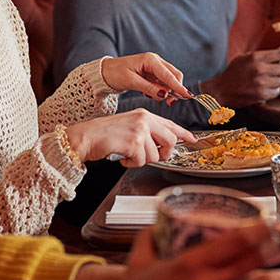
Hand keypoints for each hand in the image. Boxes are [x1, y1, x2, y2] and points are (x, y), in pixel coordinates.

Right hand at [65, 109, 195, 164]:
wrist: (86, 137)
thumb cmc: (104, 135)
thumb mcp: (130, 127)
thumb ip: (147, 133)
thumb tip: (162, 146)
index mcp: (145, 115)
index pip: (170, 124)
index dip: (183, 133)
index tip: (193, 139)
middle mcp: (145, 120)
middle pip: (170, 140)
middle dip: (164, 154)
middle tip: (152, 157)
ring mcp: (140, 130)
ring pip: (155, 154)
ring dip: (141, 160)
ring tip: (128, 155)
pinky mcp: (134, 142)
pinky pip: (142, 160)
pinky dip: (131, 163)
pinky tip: (122, 157)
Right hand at [96, 223, 270, 279]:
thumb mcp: (136, 265)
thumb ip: (148, 240)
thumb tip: (156, 225)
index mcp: (190, 265)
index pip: (238, 241)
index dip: (259, 230)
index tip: (268, 223)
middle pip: (253, 262)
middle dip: (266, 249)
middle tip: (271, 242)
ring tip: (238, 277)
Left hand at [101, 53, 192, 102]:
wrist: (105, 72)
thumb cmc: (115, 73)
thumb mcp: (131, 82)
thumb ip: (149, 88)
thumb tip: (164, 95)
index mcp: (150, 60)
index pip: (169, 75)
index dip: (178, 86)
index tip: (187, 96)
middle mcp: (155, 61)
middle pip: (174, 75)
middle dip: (174, 89)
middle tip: (168, 102)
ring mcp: (155, 67)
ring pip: (169, 80)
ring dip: (164, 90)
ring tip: (148, 94)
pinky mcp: (153, 73)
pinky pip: (162, 83)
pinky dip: (158, 90)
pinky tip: (147, 92)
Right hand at [203, 47, 279, 106]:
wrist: (221, 90)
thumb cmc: (233, 73)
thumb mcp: (246, 58)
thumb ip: (266, 54)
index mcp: (256, 57)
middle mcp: (259, 69)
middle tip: (277, 72)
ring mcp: (261, 83)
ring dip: (278, 81)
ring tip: (267, 80)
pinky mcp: (261, 95)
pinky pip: (276, 92)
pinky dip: (273, 91)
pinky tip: (264, 89)